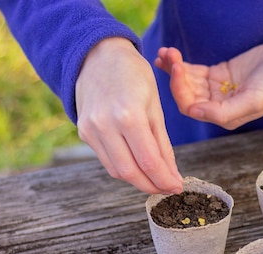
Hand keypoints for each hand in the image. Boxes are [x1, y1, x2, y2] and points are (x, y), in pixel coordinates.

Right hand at [76, 37, 183, 194]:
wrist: (98, 56)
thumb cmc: (133, 75)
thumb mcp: (155, 106)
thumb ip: (163, 144)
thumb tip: (172, 174)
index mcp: (129, 115)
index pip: (149, 161)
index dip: (165, 179)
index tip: (178, 186)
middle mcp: (105, 125)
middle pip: (130, 172)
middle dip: (152, 185)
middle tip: (168, 187)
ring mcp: (91, 130)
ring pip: (116, 171)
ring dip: (138, 180)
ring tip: (156, 180)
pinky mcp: (84, 133)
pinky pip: (107, 160)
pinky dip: (124, 168)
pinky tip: (139, 167)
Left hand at [154, 40, 262, 129]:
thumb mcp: (253, 100)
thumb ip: (224, 111)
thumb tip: (194, 112)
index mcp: (225, 118)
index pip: (192, 107)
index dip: (180, 89)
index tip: (178, 67)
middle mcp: (217, 107)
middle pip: (186, 94)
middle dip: (175, 76)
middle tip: (169, 55)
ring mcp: (216, 90)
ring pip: (187, 82)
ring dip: (174, 68)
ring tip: (166, 51)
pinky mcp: (217, 74)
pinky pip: (193, 72)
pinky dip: (180, 64)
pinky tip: (168, 55)